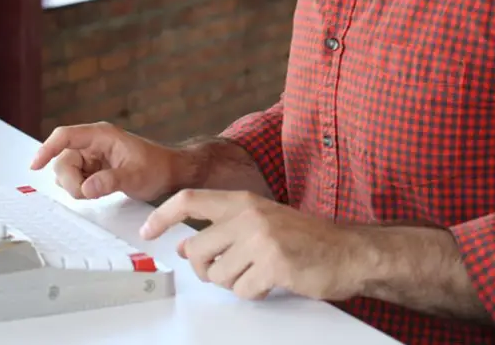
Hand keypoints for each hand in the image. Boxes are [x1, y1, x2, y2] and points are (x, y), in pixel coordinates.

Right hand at [29, 121, 178, 201]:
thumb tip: (87, 188)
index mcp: (100, 135)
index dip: (47, 149)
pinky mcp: (92, 168)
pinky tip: (97, 191)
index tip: (35, 165)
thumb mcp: (135, 176)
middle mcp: (92, 143)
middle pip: (63, 159)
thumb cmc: (156, 167)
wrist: (169, 172)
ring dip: (75, 185)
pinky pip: (75, 179)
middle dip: (70, 180)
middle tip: (87, 194)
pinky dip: (81, 189)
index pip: (65, 136)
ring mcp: (91, 155)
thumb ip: (110, 181)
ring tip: (98, 191)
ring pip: (66, 171)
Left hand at [140, 189, 365, 301]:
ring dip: (232, 283)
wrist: (349, 250)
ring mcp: (261, 239)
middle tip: (221, 272)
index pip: (189, 200)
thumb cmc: (303, 237)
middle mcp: (248, 215)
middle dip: (203, 269)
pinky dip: (252, 294)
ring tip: (256, 274)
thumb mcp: (259, 221)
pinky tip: (270, 283)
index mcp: (241, 200)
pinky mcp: (274, 265)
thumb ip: (221, 229)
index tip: (146, 231)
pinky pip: (242, 290)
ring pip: (217, 274)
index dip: (162, 216)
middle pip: (196, 249)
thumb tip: (183, 246)